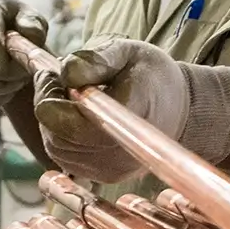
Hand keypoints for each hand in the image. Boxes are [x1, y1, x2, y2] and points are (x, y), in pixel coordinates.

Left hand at [33, 37, 229, 183]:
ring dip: (52, 121)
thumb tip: (65, 73)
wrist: (181, 110)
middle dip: (48, 105)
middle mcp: (122, 148)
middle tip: (58, 81)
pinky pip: (66, 159)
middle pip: (58, 134)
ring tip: (69, 99)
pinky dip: (62, 137)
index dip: (52, 93)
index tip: (57, 74)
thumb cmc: (152, 76)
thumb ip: (95, 59)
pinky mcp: (106, 177)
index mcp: (129, 111)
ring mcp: (113, 168)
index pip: (69, 118)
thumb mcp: (128, 51)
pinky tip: (76, 118)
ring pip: (57, 148)